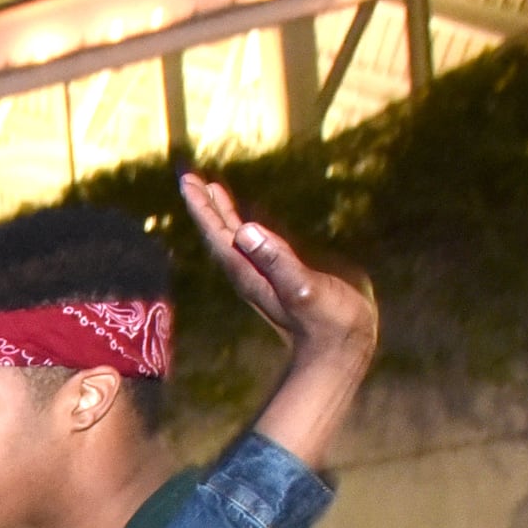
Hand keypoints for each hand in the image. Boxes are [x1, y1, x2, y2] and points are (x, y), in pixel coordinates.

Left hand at [181, 173, 375, 469]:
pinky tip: (246, 216)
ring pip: (234, 237)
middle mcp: (250, 272)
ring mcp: (264, 274)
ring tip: (210, 188)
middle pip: (219, 233)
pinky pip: (255, 243)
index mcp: (250, 273)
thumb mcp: (303, 289)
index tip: (189, 182)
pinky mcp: (281, 275)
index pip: (219, 235)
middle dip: (204, 205)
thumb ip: (275, 260)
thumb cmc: (327, 321)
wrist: (339, 350)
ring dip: (221, 212)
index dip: (203, 208)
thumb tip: (244, 231)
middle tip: (189, 177)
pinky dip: (246, 224)